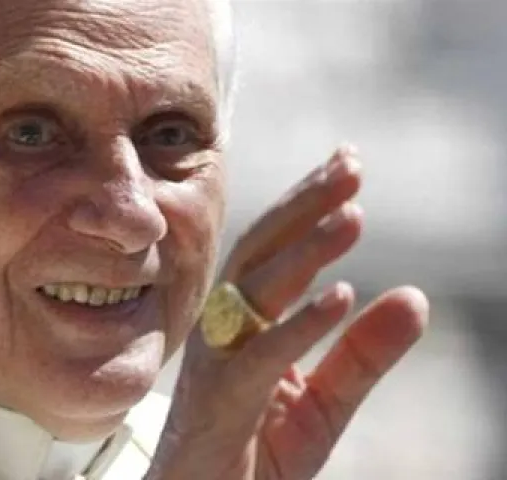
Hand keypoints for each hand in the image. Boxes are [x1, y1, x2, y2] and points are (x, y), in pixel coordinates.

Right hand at [146, 146, 428, 479]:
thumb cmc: (252, 454)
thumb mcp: (323, 402)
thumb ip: (363, 354)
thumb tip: (415, 296)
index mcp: (242, 323)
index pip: (275, 250)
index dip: (308, 205)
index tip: (347, 163)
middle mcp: (223, 330)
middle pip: (260, 252)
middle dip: (304, 205)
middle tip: (350, 163)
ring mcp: (217, 363)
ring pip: (257, 291)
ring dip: (305, 251)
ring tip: (352, 215)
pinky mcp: (221, 403)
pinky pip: (260, 357)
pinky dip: (300, 325)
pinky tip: (341, 296)